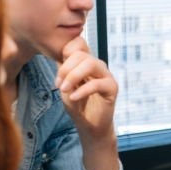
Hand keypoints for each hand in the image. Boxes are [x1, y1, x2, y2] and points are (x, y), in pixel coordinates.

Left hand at [57, 37, 119, 169]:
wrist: (89, 127)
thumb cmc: (77, 106)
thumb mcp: (64, 86)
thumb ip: (63, 71)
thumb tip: (58, 57)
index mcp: (85, 62)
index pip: (78, 43)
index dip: (65, 52)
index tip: (58, 74)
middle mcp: (97, 66)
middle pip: (81, 53)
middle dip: (65, 68)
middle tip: (58, 84)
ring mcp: (106, 76)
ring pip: (90, 63)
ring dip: (73, 76)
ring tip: (63, 89)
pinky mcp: (112, 88)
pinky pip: (97, 83)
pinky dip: (82, 90)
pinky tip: (73, 97)